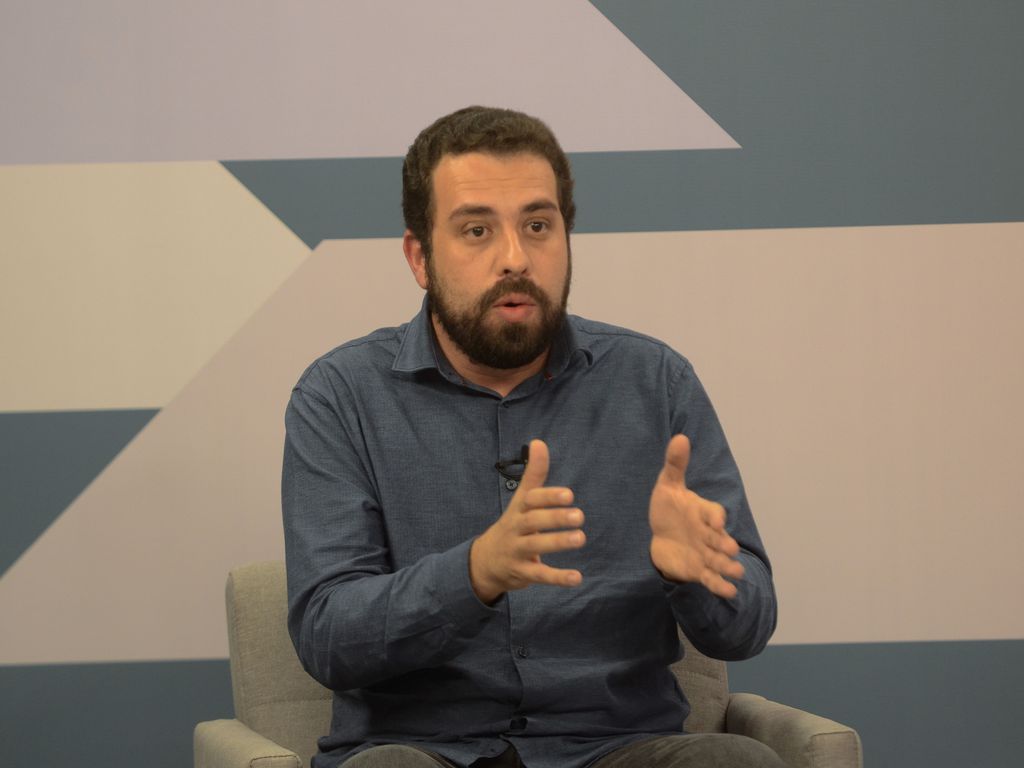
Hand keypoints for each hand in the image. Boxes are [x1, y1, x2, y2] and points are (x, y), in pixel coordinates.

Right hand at [470, 439, 584, 603]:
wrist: (485, 561)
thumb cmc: (513, 525)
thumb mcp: (521, 500)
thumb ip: (534, 474)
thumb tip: (539, 441)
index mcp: (518, 509)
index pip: (530, 500)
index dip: (548, 497)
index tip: (569, 495)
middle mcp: (515, 528)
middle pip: (533, 521)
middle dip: (555, 518)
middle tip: (579, 516)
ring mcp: (517, 551)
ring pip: (536, 546)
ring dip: (558, 542)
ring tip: (580, 538)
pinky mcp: (522, 572)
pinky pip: (539, 575)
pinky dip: (557, 577)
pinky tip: (577, 578)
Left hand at [649, 434, 743, 598]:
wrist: (663, 535)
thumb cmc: (670, 508)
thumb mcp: (668, 485)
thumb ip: (676, 464)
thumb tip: (681, 437)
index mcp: (704, 512)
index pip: (713, 513)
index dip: (715, 518)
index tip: (717, 523)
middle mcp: (709, 534)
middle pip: (719, 540)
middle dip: (725, 545)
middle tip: (730, 550)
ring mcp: (706, 553)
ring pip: (720, 561)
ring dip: (728, 567)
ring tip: (737, 573)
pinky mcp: (699, 570)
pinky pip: (712, 579)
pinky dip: (721, 585)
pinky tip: (730, 592)